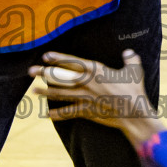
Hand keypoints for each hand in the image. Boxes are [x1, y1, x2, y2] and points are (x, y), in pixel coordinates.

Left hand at [29, 49, 164, 145]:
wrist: (134, 113)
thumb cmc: (135, 90)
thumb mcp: (134, 71)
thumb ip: (130, 59)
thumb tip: (129, 52)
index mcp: (96, 70)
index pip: (72, 62)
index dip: (58, 58)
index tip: (45, 55)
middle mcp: (87, 83)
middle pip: (61, 77)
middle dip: (44, 73)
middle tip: (30, 71)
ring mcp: (85, 98)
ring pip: (61, 94)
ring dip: (46, 92)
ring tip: (33, 90)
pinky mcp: (87, 111)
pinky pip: (69, 112)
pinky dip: (58, 113)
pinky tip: (47, 114)